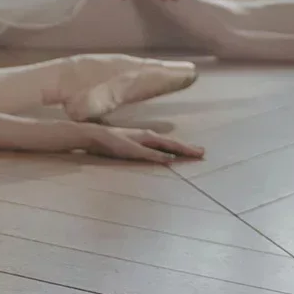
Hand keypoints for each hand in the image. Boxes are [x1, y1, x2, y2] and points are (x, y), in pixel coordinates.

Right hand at [76, 124, 204, 163]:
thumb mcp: (128, 146)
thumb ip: (142, 150)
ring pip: (164, 145)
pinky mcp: (129, 148)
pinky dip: (158, 156)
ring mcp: (138, 141)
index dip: (184, 147)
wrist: (89, 134)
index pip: (169, 143)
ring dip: (179, 149)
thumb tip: (159, 156)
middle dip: (187, 148)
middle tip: (203, 153)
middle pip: (171, 143)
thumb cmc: (107, 140)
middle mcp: (145, 136)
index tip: (198, 152)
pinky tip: (169, 158)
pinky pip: (147, 153)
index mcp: (145, 136)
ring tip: (193, 154)